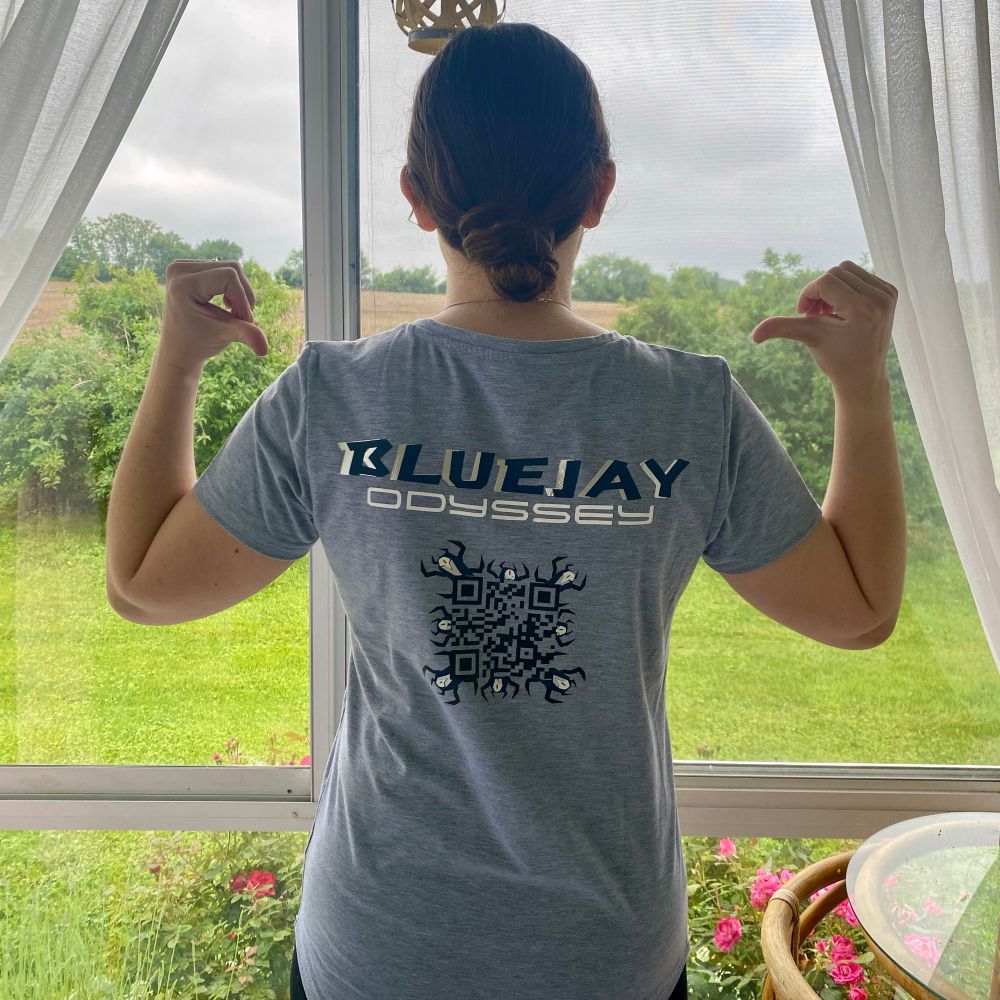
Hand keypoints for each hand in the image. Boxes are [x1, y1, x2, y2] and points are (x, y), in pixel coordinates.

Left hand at [157, 258, 266, 372]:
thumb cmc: (198, 343)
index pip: (229, 276)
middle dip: (244, 295)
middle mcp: (179, 269)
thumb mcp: (222, 336)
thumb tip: (264, 350)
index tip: (244, 322)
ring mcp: (183, 266)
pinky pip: (223, 269)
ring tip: (234, 314)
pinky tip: (227, 304)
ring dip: (240, 293)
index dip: (243, 299)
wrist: (178, 349)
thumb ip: (245, 335)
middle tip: (242, 319)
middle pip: (232, 268)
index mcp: (182, 284)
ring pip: (230, 268)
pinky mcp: (190, 268)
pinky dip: (232, 288)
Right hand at [750, 260, 897, 390]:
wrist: (863, 375)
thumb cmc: (835, 359)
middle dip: (819, 291)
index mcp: (863, 310)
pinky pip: (859, 274)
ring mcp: (888, 294)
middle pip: (836, 271)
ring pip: (847, 269)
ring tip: (828, 311)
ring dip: (831, 287)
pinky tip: (842, 308)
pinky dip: (845, 287)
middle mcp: (880, 298)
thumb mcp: (809, 338)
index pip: (826, 281)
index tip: (804, 315)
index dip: (808, 294)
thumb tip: (754, 335)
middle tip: (816, 314)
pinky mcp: (890, 292)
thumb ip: (782, 328)